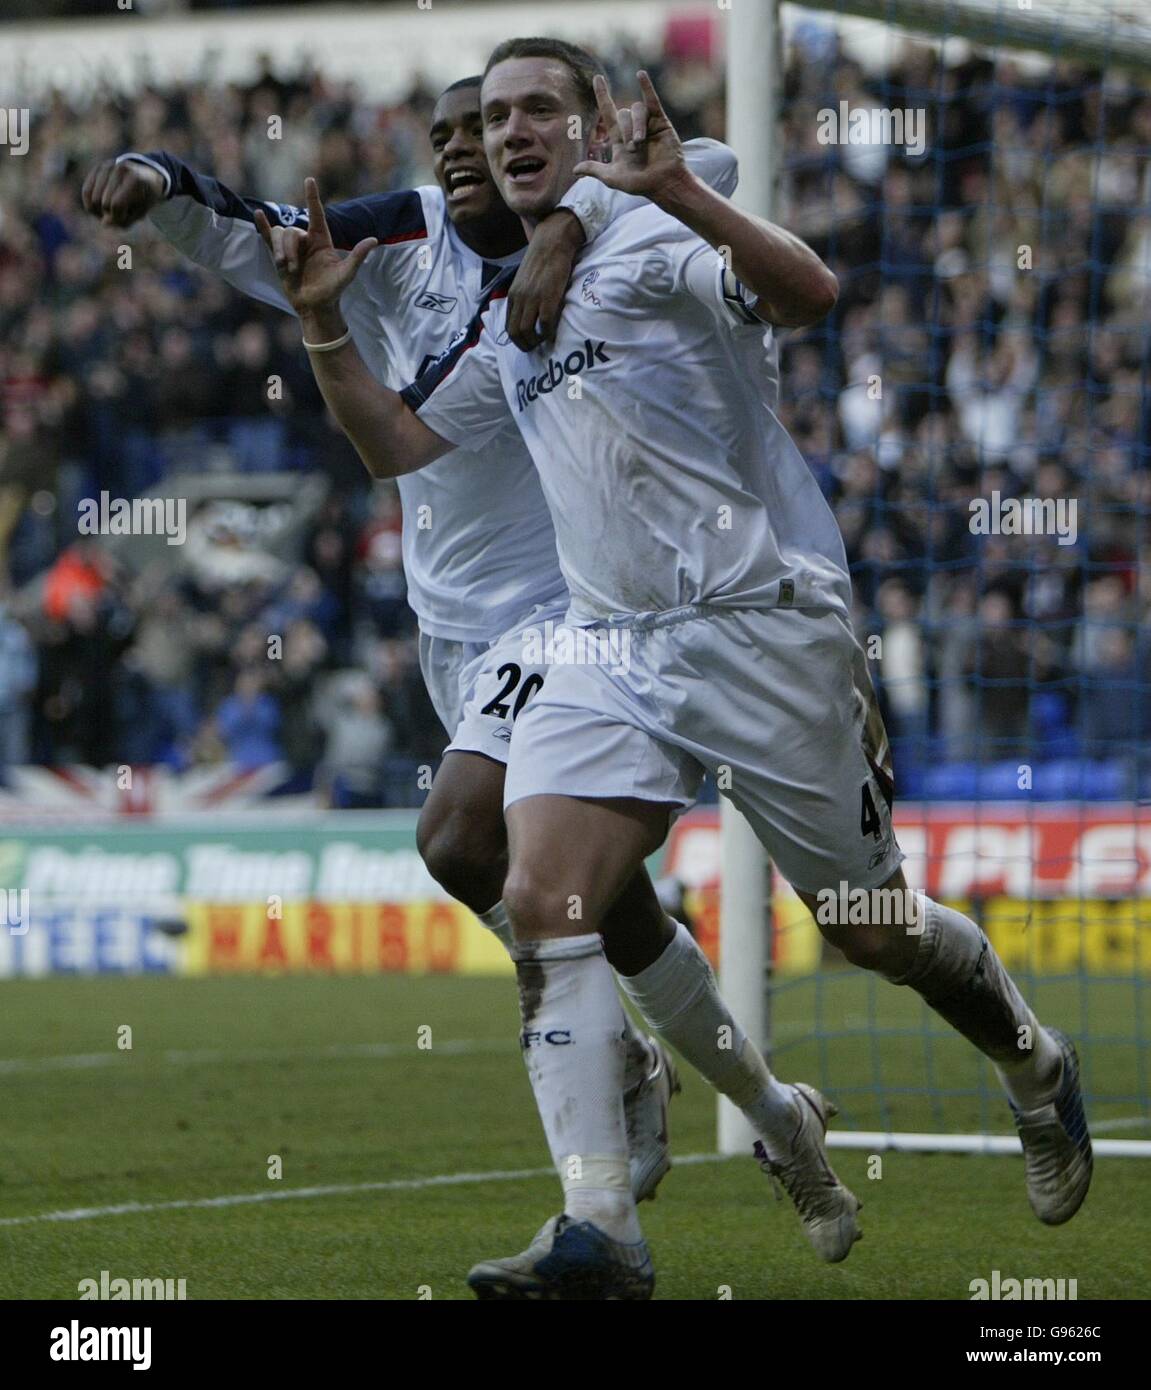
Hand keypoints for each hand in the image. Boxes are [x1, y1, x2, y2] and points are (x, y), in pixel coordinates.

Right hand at [81, 158, 165, 226]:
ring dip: (99, 212)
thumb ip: (124, 221)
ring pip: (93, 199)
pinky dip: (90, 205)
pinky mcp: (98, 168)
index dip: (118, 217)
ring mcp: (107, 167)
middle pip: (103, 203)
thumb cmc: (143, 199)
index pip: (116, 204)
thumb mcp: (140, 213)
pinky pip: (86, 192)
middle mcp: (119, 169)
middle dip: (109, 215)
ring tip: (110, 213)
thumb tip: (104, 223)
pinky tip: (99, 209)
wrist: (145, 177)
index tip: (127, 218)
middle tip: (119, 215)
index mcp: (134, 179)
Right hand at [253, 177, 377, 319]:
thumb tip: (373, 240)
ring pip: (279, 235)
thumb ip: (357, 256)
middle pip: (291, 231)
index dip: (312, 198)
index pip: (316, 214)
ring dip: (280, 251)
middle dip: (289, 249)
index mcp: (321, 240)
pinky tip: (257, 214)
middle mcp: (306, 240)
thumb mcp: (346, 273)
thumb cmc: (333, 290)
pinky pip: (269, 237)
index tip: (309, 180)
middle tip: (292, 268)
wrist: (315, 307)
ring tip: (284, 267)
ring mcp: (292, 247)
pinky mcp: (279, 256)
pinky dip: (262, 226)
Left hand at [505, 209, 583, 349]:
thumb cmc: (542, 258)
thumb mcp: (525, 278)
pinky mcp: (547, 298)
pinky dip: (548, 333)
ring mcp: (533, 299)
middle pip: (515, 333)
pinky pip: (545, 324)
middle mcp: (519, 298)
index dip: (517, 339)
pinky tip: (553, 332)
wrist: (552, 241)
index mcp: (513, 294)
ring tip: (544, 341)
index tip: (527, 342)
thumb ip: (523, 294)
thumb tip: (528, 311)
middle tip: (536, 347)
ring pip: (527, 332)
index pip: (508, 326)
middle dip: (525, 345)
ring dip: (536, 342)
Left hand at [572, 71, 691, 202]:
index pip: (608, 112)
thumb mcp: (612, 177)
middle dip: (625, 131)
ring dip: (636, 126)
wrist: (663, 184)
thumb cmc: (639, 184)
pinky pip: (652, 100)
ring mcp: (647, 124)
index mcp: (619, 139)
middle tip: (632, 149)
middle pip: (622, 113)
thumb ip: (594, 169)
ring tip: (640, 142)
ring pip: (636, 110)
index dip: (602, 95)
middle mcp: (632, 128)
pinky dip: (647, 87)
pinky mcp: (661, 121)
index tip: (597, 78)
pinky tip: (640, 75)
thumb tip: (574, 170)